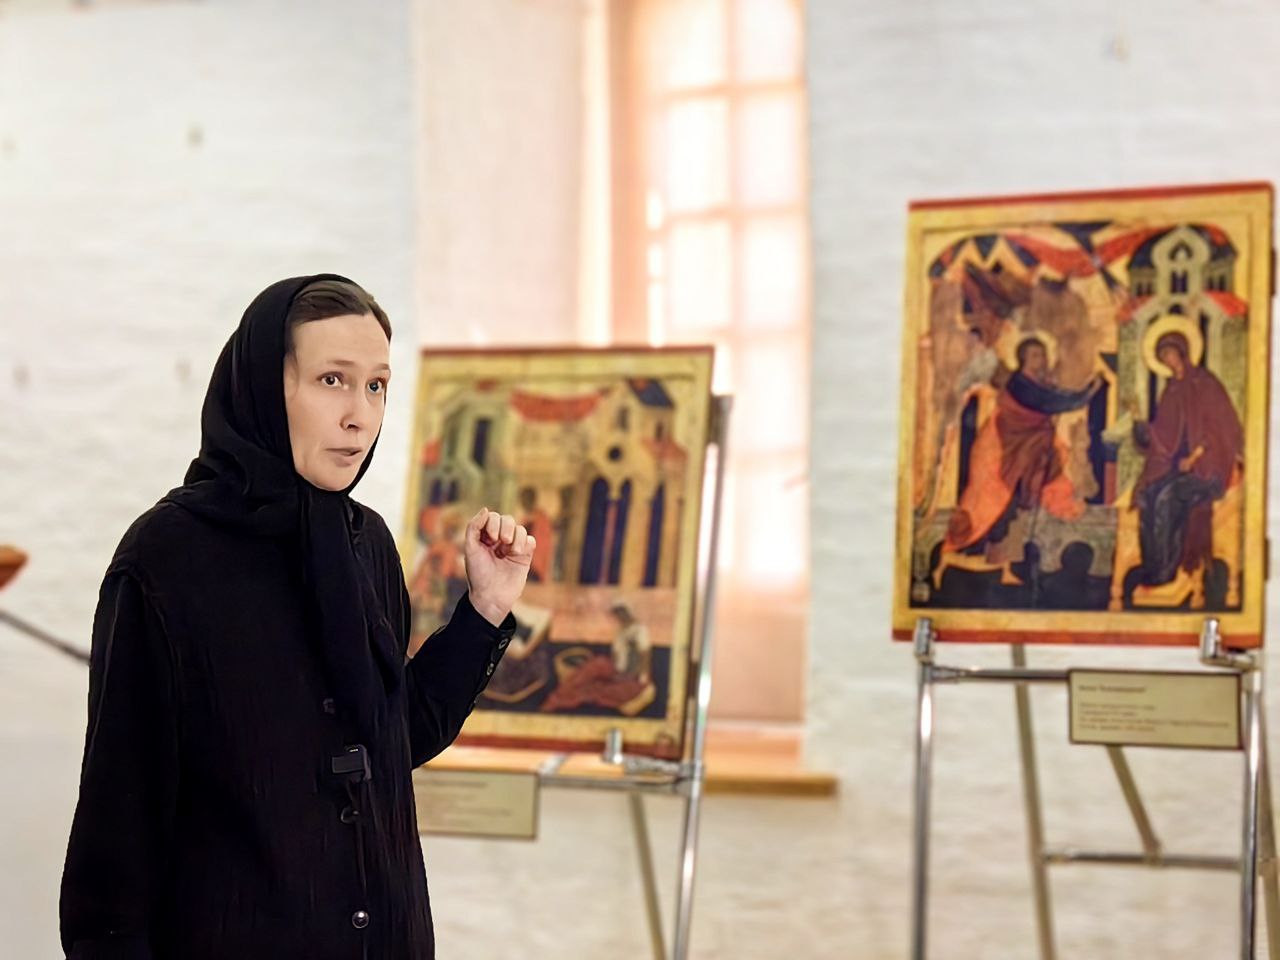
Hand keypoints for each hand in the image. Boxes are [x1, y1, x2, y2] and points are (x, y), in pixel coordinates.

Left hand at [464, 508, 536, 627]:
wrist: (491, 597)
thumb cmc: (478, 574)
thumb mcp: (470, 549)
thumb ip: (474, 527)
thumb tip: (485, 509)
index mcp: (485, 537)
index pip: (492, 517)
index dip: (493, 523)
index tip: (490, 539)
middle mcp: (499, 540)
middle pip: (508, 519)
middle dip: (506, 527)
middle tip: (502, 541)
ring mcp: (513, 548)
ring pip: (521, 529)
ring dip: (516, 537)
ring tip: (510, 552)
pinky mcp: (525, 557)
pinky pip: (531, 541)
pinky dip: (526, 544)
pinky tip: (518, 554)